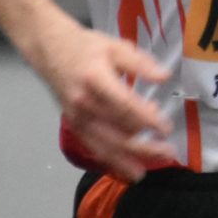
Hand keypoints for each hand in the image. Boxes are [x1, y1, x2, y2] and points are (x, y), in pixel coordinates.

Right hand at [32, 21, 171, 181]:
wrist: (49, 49)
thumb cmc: (85, 46)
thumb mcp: (114, 46)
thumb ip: (140, 62)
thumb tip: (164, 77)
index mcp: (96, 79)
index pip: (125, 105)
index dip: (147, 119)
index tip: (166, 128)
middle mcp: (84, 102)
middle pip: (117, 131)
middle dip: (144, 146)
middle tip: (168, 152)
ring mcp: (77, 116)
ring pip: (104, 145)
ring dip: (127, 159)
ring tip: (147, 171)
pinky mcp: (73, 124)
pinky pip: (93, 147)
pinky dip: (110, 160)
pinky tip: (126, 168)